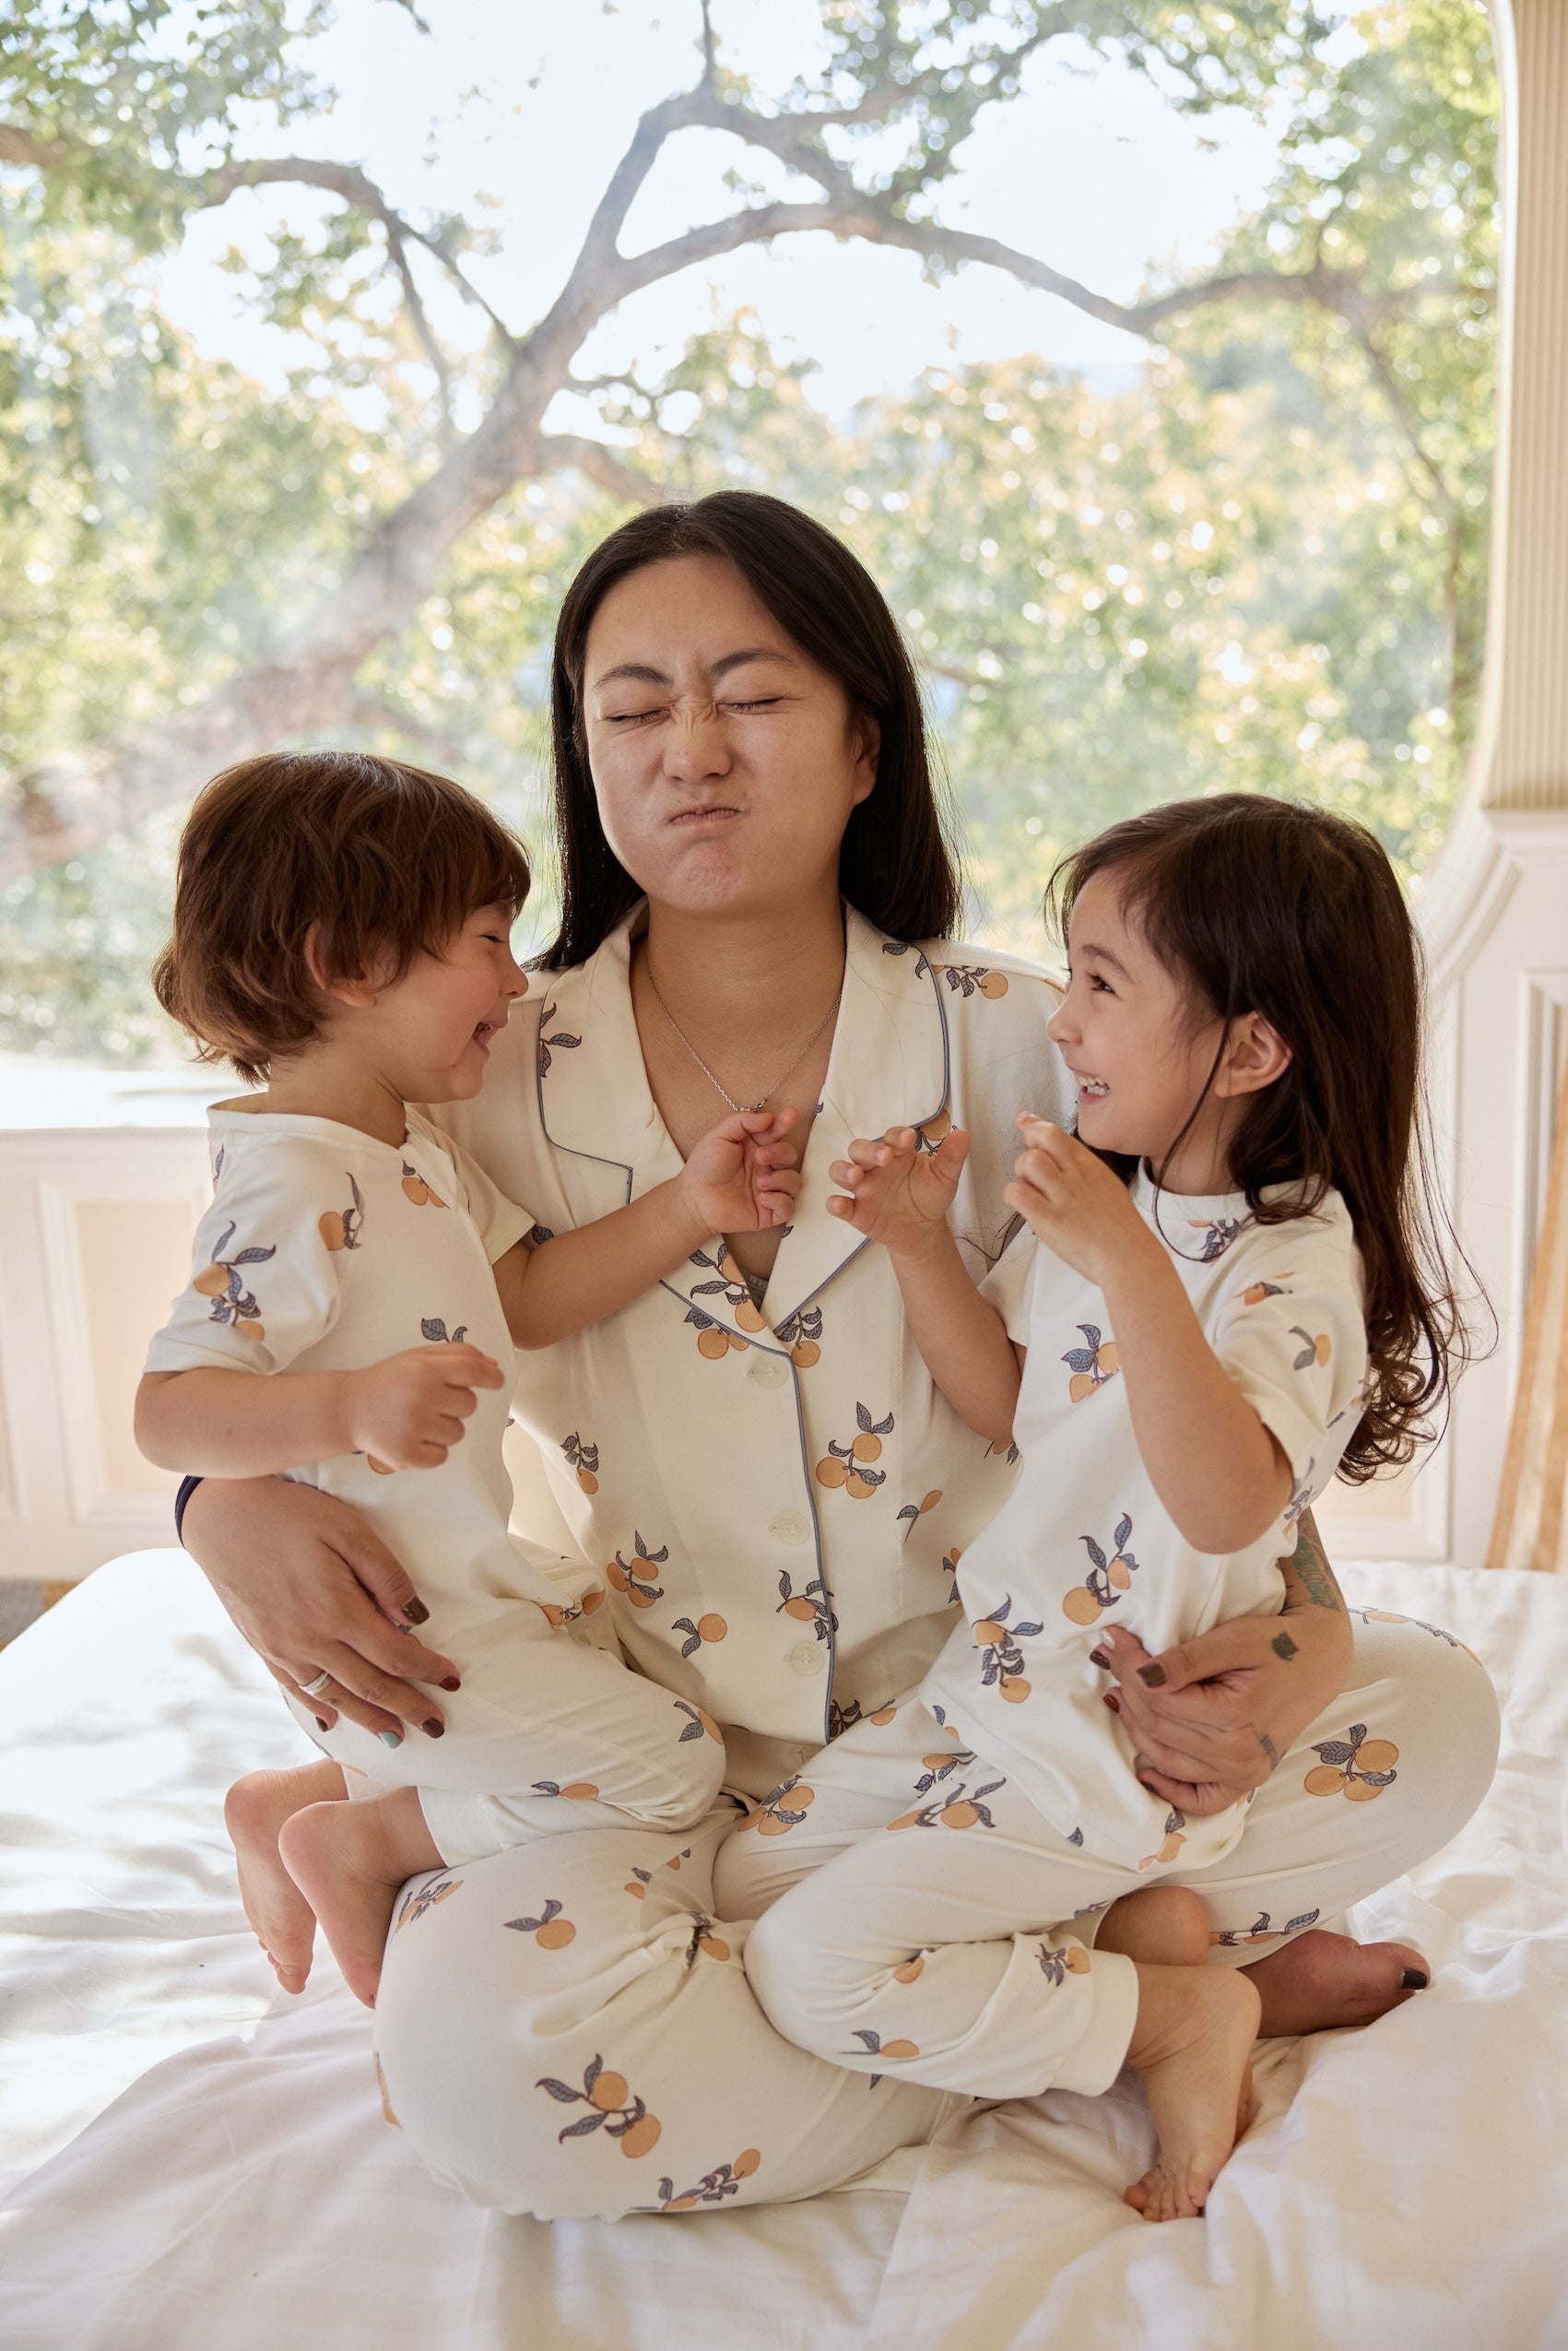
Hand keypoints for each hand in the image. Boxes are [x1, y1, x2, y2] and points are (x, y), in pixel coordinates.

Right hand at [180, 1475, 461, 1739]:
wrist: (218, 1515)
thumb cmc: (289, 1513)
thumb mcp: (348, 1529)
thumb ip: (386, 1577)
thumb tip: (416, 1620)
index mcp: (337, 1610)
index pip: (396, 1655)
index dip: (427, 1672)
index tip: (452, 1680)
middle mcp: (309, 1640)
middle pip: (369, 1686)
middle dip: (408, 1708)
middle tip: (438, 1727)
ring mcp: (281, 1649)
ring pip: (335, 1697)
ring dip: (369, 1720)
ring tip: (396, 1736)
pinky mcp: (261, 1647)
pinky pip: (297, 1690)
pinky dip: (321, 1709)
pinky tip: (334, 1720)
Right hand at [343, 1342, 505, 1470]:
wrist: (348, 1408)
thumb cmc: (389, 1380)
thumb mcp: (418, 1357)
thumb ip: (457, 1354)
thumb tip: (493, 1365)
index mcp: (424, 1369)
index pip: (473, 1370)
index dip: (491, 1376)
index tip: (496, 1381)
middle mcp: (420, 1397)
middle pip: (470, 1405)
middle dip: (457, 1403)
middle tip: (431, 1400)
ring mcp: (413, 1428)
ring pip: (458, 1433)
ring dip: (445, 1428)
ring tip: (419, 1419)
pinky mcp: (406, 1455)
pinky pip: (442, 1456)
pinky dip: (433, 1449)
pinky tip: (414, 1436)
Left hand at [676, 1107, 801, 1237]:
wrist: (694, 1198)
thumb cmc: (705, 1166)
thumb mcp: (720, 1136)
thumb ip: (743, 1122)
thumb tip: (770, 1117)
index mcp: (757, 1147)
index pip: (778, 1133)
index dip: (786, 1124)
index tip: (791, 1115)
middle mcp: (766, 1167)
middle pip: (790, 1155)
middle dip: (780, 1153)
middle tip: (760, 1156)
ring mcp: (769, 1189)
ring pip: (794, 1181)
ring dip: (782, 1179)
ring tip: (760, 1182)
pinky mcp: (768, 1212)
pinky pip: (789, 1207)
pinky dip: (780, 1201)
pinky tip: (762, 1198)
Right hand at [826, 1124, 970, 1257]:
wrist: (923, 1230)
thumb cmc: (930, 1197)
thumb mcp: (945, 1178)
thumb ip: (952, 1156)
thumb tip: (963, 1133)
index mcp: (897, 1153)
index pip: (892, 1138)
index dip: (897, 1136)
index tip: (909, 1138)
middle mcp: (874, 1167)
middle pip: (860, 1149)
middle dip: (869, 1150)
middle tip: (885, 1157)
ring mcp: (862, 1188)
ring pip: (840, 1171)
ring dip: (843, 1170)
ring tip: (855, 1175)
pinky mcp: (855, 1211)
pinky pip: (839, 1204)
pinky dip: (836, 1203)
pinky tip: (841, 1204)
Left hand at [1004, 1115, 1154, 1290]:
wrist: (1129, 1258)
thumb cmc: (1121, 1230)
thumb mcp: (1109, 1187)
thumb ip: (1085, 1172)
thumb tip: (1063, 1160)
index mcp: (1091, 1167)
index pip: (1056, 1133)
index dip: (1035, 1125)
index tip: (1024, 1121)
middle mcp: (1076, 1176)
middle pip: (1041, 1138)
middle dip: (1027, 1145)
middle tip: (1029, 1166)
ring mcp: (1063, 1196)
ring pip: (1028, 1162)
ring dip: (1021, 1173)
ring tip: (1031, 1189)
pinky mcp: (1049, 1219)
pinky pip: (1018, 1194)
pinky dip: (1014, 1196)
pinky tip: (1024, 1206)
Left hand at [1095, 1584, 1349, 1814]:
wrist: (1320, 1661)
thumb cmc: (1279, 1643)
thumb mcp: (1233, 1640)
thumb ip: (1185, 1660)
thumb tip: (1138, 1674)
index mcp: (1235, 1719)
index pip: (1156, 1698)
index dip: (1128, 1666)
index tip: (1115, 1638)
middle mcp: (1237, 1757)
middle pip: (1155, 1726)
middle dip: (1127, 1687)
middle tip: (1112, 1655)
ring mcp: (1242, 1775)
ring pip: (1165, 1757)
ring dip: (1135, 1726)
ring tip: (1119, 1693)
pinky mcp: (1245, 1781)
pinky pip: (1199, 1799)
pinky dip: (1170, 1790)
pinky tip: (1146, 1772)